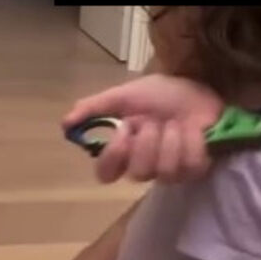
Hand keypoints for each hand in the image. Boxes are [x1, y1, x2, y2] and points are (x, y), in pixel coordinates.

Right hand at [64, 74, 223, 182]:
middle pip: (139, 173)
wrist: (195, 86)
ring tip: (176, 122)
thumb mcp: (123, 95)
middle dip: (149, 141)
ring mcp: (170, 171)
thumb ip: (94, 108)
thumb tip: (65, 124)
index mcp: (123, 151)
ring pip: (165, 171)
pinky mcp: (195, 169)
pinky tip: (194, 129)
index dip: (114, 156)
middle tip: (154, 121)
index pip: (105, 174)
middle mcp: (144, 165)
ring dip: (171, 138)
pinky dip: (192, 140)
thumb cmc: (159, 94)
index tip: (124, 132)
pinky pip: (190, 165)